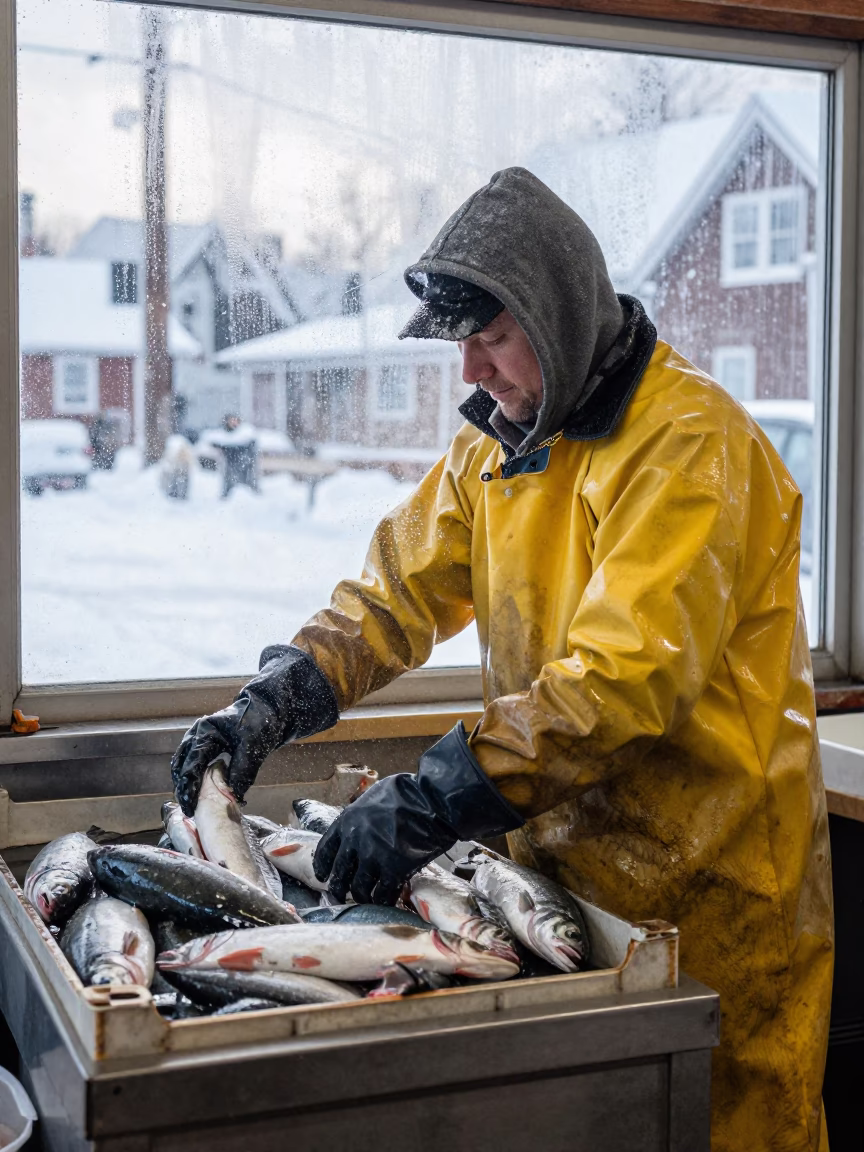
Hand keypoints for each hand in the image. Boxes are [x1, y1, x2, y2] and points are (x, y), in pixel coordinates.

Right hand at [171, 645, 337, 814]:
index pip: (191, 764)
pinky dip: (194, 779)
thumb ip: (242, 770)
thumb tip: (233, 795)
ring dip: (185, 784)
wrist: (269, 709)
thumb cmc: (260, 721)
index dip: (189, 787)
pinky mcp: (208, 747)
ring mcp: (201, 740)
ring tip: (191, 805)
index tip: (191, 805)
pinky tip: (199, 794)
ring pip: (184, 765)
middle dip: (183, 788)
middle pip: (181, 765)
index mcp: (205, 731)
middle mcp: (197, 735)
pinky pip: (194, 764)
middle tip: (189, 810)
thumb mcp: (253, 745)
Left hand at [313, 722, 522, 903]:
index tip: (323, 875)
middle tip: (341, 896)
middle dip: (338, 889)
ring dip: (362, 897)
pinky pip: (383, 894)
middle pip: (340, 874)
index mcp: (348, 821)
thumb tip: (360, 826)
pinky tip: (386, 901)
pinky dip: (383, 901)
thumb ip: (362, 815)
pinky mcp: (395, 870)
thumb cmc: (408, 793)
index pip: (325, 850)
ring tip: (366, 900)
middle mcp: (356, 841)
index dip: (322, 866)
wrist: (433, 800)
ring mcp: (374, 856)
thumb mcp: (374, 797)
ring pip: (359, 889)